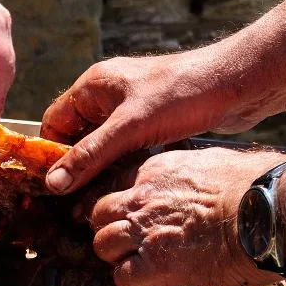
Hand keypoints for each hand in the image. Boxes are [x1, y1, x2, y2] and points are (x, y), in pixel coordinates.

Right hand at [44, 0, 285, 194]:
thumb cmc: (181, 94)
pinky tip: (128, 184)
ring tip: (100, 198)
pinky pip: (126, 144)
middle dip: (75, 164)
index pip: (54, 122)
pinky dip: (123, 162)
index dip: (49, 153)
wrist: (236, 83)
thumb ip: (90, 155)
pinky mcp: (152, 119)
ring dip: (101, 166)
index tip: (51, 188)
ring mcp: (131, 106)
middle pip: (76, 134)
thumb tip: (53, 183)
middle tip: (74, 201)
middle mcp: (108, 93)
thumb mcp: (130, 128)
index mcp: (93, 85)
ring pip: (103, 142)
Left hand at [88, 147, 285, 285]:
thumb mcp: (215, 160)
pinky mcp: (157, 264)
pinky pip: (124, 279)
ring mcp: (145, 231)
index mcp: (156, 170)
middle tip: (132, 243)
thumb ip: (193, 172)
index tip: (131, 217)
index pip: (116, 184)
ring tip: (144, 267)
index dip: (120, 204)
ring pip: (102, 245)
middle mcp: (142, 198)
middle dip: (110, 229)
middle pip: (99, 213)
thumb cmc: (257, 183)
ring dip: (119, 258)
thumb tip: (207, 176)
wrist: (270, 210)